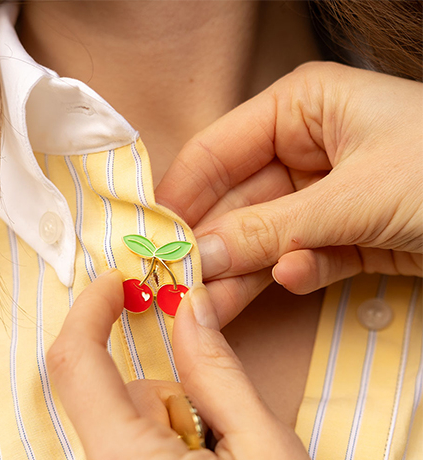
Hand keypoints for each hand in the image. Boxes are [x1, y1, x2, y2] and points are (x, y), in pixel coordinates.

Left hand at [47, 270, 338, 459]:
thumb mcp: (265, 450)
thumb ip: (217, 371)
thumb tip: (188, 307)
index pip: (76, 366)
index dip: (90, 311)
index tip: (115, 283)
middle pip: (119, 397)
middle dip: (167, 395)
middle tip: (220, 432)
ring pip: (126, 425)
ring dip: (170, 426)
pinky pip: (128, 453)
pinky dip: (162, 449)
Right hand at [156, 62, 422, 314]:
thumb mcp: (351, 196)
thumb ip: (268, 229)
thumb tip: (199, 256)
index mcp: (298, 108)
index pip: (216, 152)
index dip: (182, 196)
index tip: (154, 239)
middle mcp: (304, 147)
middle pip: (237, 201)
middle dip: (212, 246)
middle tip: (181, 287)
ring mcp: (321, 194)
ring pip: (264, 236)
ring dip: (243, 271)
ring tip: (213, 306)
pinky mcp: (342, 234)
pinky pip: (301, 254)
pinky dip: (295, 271)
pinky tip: (293, 278)